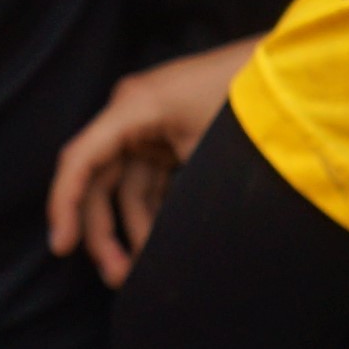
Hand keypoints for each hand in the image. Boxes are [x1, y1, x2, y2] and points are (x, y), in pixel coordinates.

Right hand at [44, 43, 250, 280]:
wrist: (288, 71)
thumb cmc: (248, 98)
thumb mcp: (209, 149)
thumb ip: (172, 193)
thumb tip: (151, 246)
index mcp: (132, 108)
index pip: (80, 160)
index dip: (64, 205)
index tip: (60, 248)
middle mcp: (130, 115)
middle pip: (98, 182)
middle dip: (104, 232)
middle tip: (116, 277)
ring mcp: (147, 127)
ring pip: (122, 189)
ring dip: (130, 229)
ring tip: (139, 270)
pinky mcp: (166, 140)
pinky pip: (146, 183)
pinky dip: (151, 213)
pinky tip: (160, 244)